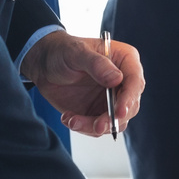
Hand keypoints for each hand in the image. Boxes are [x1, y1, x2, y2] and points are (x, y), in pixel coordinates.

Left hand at [21, 31, 142, 135]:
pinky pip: (98, 127)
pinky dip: (84, 127)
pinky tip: (69, 118)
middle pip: (130, 106)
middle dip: (113, 119)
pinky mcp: (98, 112)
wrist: (44, 65)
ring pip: (115, 122)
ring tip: (73, 121)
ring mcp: (111, 99)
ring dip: (95, 127)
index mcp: (124, 60)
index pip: (135, 81)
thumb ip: (97, 64)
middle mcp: (122, 81)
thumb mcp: (76, 52)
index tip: (119, 112)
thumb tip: (117, 79)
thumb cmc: (62, 51)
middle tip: (97, 126)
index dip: (129, 98)